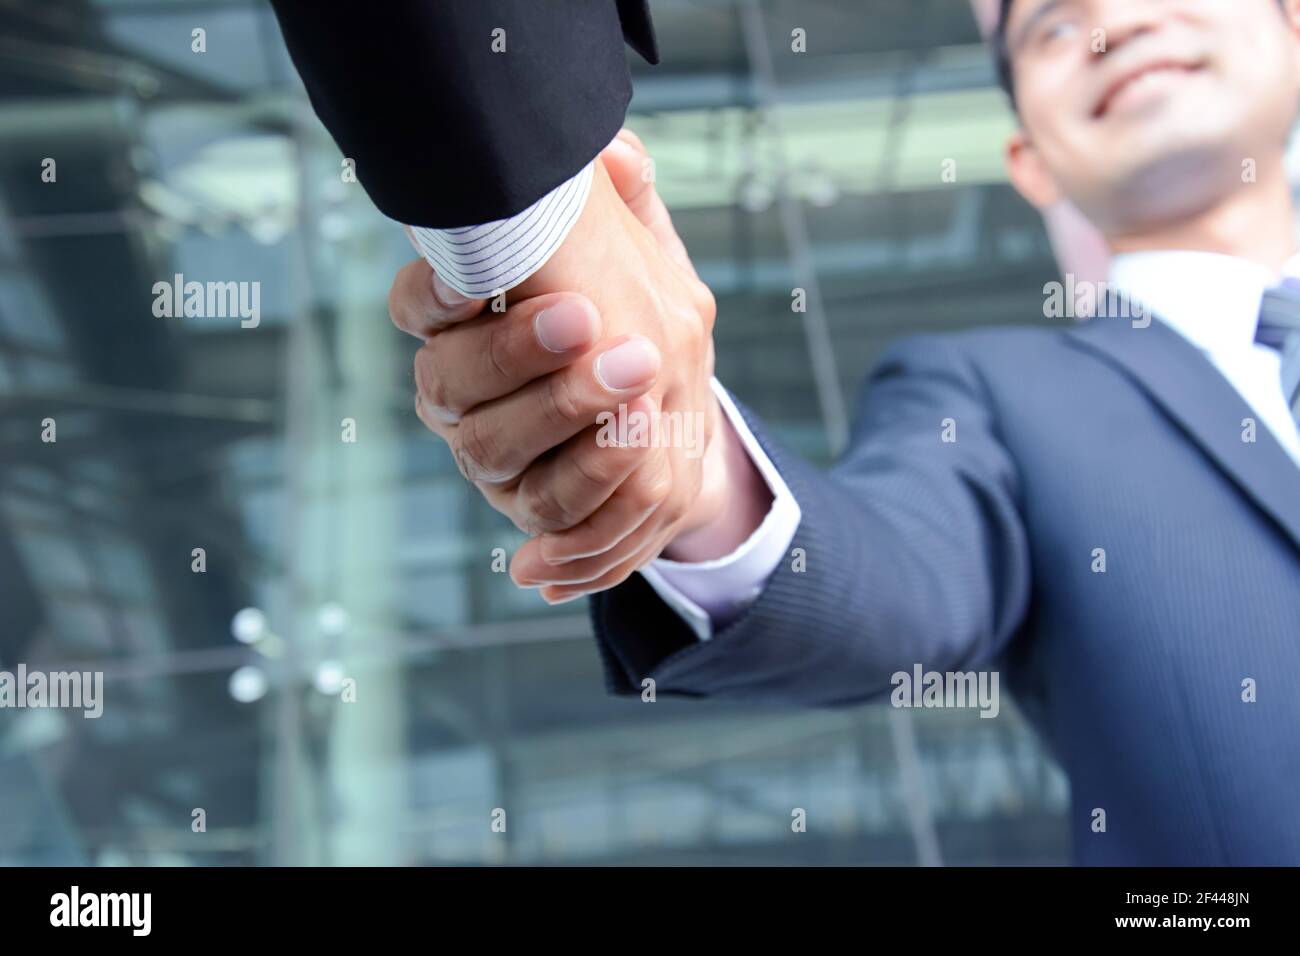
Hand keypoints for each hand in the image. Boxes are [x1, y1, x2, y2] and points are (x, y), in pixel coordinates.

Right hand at [389, 132, 763, 601]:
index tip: (475, 275)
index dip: (437, 294)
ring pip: (495, 458)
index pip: (421, 304)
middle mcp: (461, 393)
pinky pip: (545, 531)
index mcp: (464, 321)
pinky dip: (560, 543)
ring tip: (637, 400)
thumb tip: (617, 157)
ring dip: (564, 432)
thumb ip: (622, 207)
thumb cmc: (636, 305)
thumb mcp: (640, 250)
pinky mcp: (535, 511)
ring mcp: (492, 456)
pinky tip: (559, 556)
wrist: (666, 399)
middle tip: (594, 323)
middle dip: (522, 358)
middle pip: (454, 387)